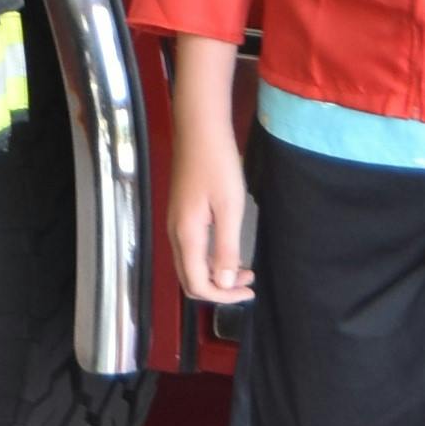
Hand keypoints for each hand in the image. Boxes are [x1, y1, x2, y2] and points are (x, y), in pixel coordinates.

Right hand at [167, 115, 254, 305]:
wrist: (199, 129)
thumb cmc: (217, 164)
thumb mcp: (230, 207)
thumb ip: (226, 248)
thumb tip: (223, 283)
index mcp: (186, 235)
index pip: (197, 284)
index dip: (223, 296)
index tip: (249, 291)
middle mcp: (175, 234)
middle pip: (189, 279)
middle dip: (219, 289)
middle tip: (248, 284)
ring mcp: (175, 223)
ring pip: (190, 265)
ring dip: (215, 274)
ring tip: (244, 270)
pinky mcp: (180, 214)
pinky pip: (191, 250)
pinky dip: (209, 260)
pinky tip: (229, 251)